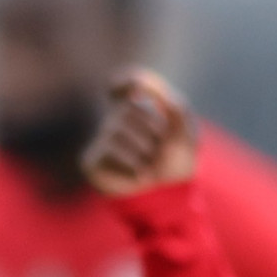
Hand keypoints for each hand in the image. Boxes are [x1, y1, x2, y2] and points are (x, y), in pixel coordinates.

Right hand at [82, 68, 199, 198]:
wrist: (167, 196)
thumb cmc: (175, 162)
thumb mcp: (185, 132)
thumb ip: (175, 106)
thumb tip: (150, 91)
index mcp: (139, 108)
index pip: (128, 82)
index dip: (129, 79)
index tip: (136, 86)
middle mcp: (117, 120)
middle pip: (132, 107)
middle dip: (153, 130)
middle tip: (159, 150)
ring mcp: (103, 139)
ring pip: (120, 129)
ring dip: (145, 151)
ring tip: (150, 166)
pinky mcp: (92, 160)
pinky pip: (111, 149)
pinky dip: (132, 163)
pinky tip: (139, 175)